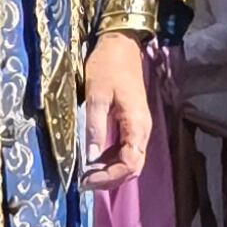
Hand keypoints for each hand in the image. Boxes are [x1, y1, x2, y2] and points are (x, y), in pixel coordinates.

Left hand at [79, 31, 152, 190]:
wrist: (121, 44)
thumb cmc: (108, 66)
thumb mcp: (97, 95)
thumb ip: (95, 126)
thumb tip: (90, 158)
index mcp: (137, 125)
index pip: (130, 164)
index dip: (110, 177)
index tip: (87, 179)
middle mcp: (142, 131)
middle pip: (132, 167)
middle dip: (109, 179)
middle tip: (83, 182)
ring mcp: (138, 128)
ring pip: (129, 161)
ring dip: (109, 172)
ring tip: (86, 175)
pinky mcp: (131, 124)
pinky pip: (124, 150)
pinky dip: (110, 160)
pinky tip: (93, 161)